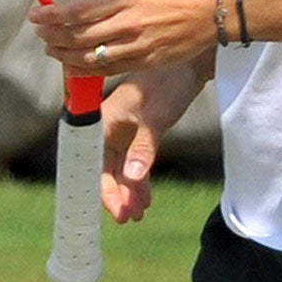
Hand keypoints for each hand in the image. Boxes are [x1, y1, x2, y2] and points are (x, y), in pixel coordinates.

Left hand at [28, 0, 216, 75]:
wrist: (215, 11)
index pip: (78, 11)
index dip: (52, 16)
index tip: (36, 15)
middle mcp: (127, 24)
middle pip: (78, 36)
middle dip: (52, 36)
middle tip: (39, 33)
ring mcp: (137, 46)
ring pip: (90, 57)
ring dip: (64, 55)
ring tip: (50, 49)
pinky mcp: (146, 62)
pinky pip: (109, 70)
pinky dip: (85, 71)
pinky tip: (71, 67)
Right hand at [96, 65, 199, 222]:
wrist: (189, 63)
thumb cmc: (167, 83)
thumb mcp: (155, 118)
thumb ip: (142, 149)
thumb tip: (131, 179)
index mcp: (102, 120)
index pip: (92, 163)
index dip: (100, 189)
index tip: (113, 211)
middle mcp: (107, 127)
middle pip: (103, 169)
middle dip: (116, 195)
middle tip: (129, 218)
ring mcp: (122, 130)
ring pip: (119, 168)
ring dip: (128, 191)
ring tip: (139, 213)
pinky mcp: (137, 132)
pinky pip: (132, 162)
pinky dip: (138, 179)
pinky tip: (146, 197)